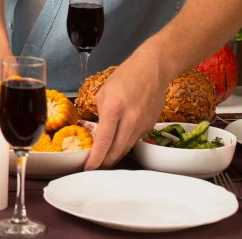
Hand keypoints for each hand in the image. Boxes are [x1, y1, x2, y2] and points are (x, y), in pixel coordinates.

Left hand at [85, 51, 165, 169]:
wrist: (153, 70)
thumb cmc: (125, 77)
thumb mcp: (104, 92)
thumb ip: (101, 113)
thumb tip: (100, 129)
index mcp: (114, 108)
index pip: (104, 140)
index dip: (96, 157)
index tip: (88, 168)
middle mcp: (130, 119)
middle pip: (117, 150)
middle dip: (105, 162)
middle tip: (95, 170)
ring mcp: (142, 124)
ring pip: (127, 148)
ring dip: (115, 157)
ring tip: (105, 163)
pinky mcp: (150, 126)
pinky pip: (135, 140)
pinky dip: (125, 145)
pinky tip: (118, 146)